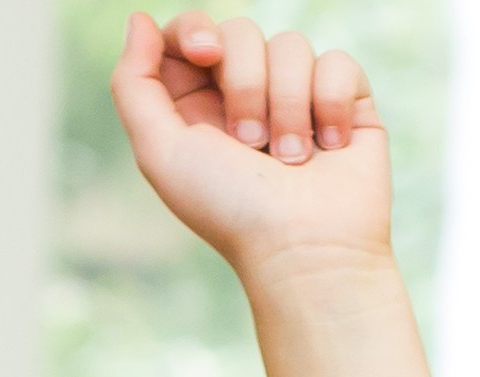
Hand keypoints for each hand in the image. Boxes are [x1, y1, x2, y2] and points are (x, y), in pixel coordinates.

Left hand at [111, 15, 388, 276]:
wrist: (306, 250)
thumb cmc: (232, 212)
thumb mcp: (160, 154)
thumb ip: (134, 84)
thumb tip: (139, 19)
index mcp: (199, 108)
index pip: (192, 34)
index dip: (197, 30)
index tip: (207, 54)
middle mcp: (248, 98)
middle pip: (241, 31)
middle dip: (245, 82)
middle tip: (250, 143)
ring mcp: (298, 98)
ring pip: (291, 45)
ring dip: (288, 105)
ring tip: (292, 160)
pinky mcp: (345, 103)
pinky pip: (337, 62)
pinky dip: (331, 104)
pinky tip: (330, 148)